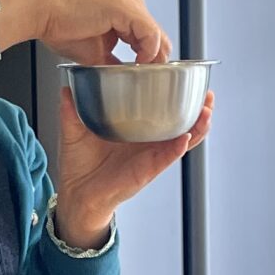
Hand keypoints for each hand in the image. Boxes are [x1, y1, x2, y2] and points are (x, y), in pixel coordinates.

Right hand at [0, 0, 170, 65]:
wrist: (43, 14)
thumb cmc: (62, 28)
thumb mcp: (97, 53)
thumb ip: (115, 63)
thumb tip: (126, 80)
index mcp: (126, 9)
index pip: (152, 37)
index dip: (153, 61)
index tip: (146, 80)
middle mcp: (132, 1)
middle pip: (159, 37)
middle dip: (156, 62)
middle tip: (148, 81)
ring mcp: (130, 2)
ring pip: (158, 36)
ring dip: (153, 59)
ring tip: (142, 75)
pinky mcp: (125, 7)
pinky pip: (149, 33)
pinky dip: (147, 51)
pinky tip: (138, 63)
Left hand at [51, 89, 213, 251]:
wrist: (76, 194)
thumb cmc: (80, 166)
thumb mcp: (75, 131)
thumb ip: (72, 110)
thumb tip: (66, 87)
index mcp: (135, 129)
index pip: (161, 111)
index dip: (177, 97)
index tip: (186, 80)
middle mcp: (147, 142)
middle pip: (182, 124)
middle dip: (199, 110)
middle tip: (207, 95)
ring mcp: (150, 156)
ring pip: (183, 140)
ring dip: (197, 127)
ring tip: (206, 112)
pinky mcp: (147, 170)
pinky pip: (167, 158)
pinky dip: (178, 148)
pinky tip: (185, 137)